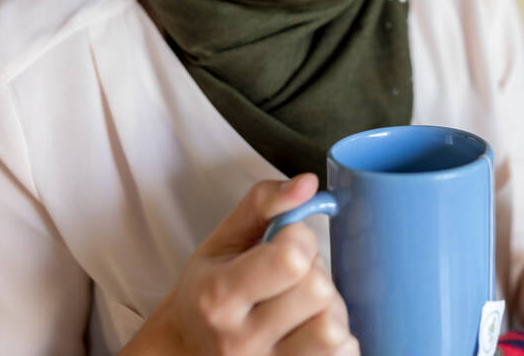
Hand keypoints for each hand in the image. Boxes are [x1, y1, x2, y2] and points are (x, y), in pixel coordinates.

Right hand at [123, 174, 358, 355]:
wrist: (186, 349)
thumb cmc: (210, 288)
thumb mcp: (224, 238)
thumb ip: (264, 202)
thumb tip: (308, 184)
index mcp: (219, 296)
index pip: (291, 258)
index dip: (300, 238)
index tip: (284, 241)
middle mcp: (240, 341)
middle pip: (318, 291)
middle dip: (315, 272)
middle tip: (292, 276)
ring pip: (334, 330)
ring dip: (330, 308)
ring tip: (305, 304)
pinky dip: (338, 338)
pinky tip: (311, 328)